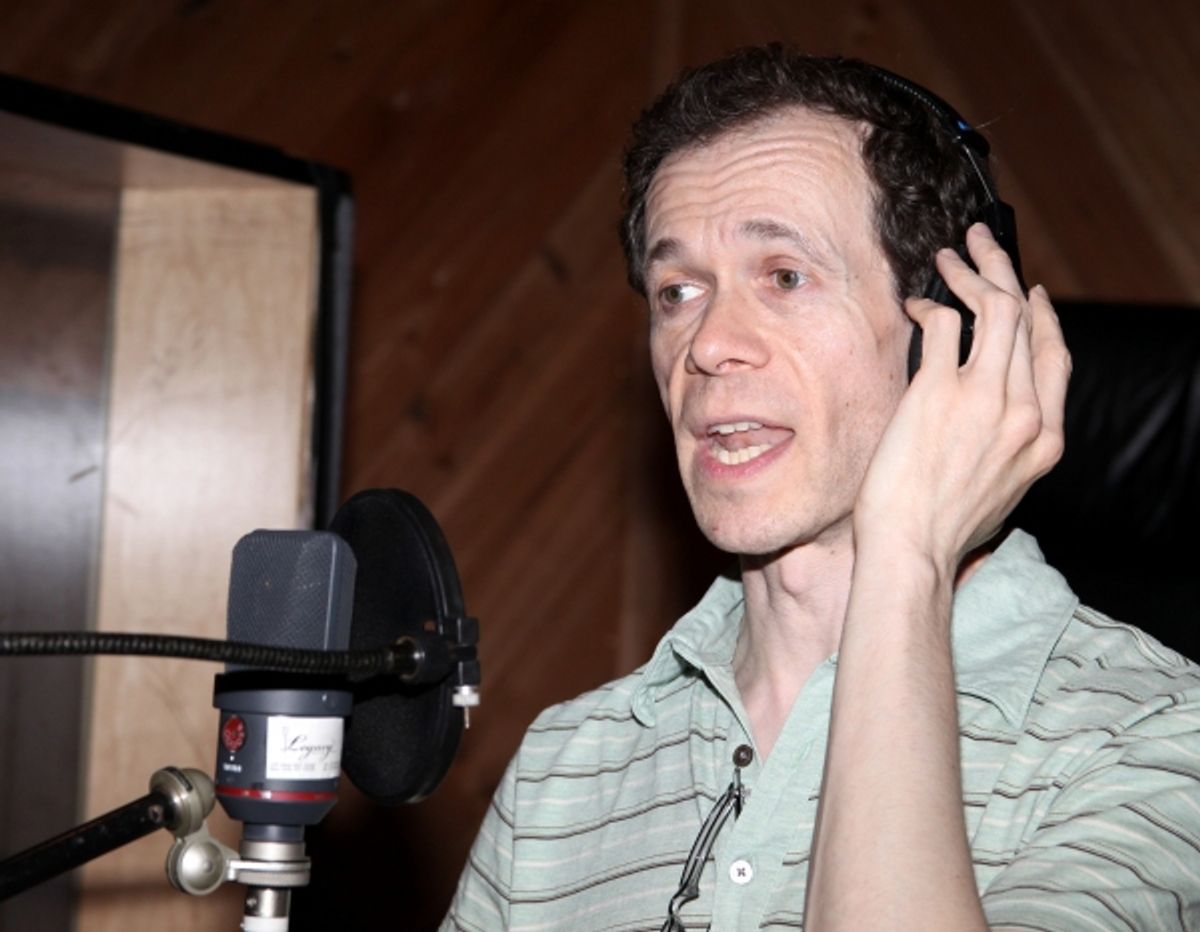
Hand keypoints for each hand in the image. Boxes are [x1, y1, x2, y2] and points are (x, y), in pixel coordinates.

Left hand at [855, 222, 1070, 573]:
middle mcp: (1025, 413)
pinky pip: (943, 326)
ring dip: (970, 274)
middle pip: (1027, 321)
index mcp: (1045, 440)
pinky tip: (915, 305)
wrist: (912, 550)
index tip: (1031, 293)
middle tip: (984, 244)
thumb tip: (991, 414)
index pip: (1055, 358)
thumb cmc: (942, 529)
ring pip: (992, 311)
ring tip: (951, 255)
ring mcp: (985, 399)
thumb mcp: (1002, 490)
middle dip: (1005, 273)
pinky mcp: (939, 392)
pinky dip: (929, 307)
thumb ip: (1008, 445)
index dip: (1044, 317)